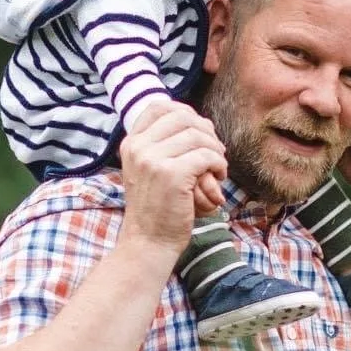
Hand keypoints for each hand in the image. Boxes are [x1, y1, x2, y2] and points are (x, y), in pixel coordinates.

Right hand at [119, 102, 227, 254]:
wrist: (148, 243)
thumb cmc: (156, 207)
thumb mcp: (148, 169)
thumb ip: (163, 144)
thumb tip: (200, 121)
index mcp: (131, 144)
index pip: (159, 106)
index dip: (185, 112)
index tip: (199, 130)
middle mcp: (138, 148)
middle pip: (183, 117)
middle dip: (206, 131)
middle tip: (215, 151)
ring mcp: (153, 160)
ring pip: (198, 136)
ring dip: (216, 150)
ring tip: (217, 167)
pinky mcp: (172, 174)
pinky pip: (207, 155)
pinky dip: (219, 164)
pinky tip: (218, 177)